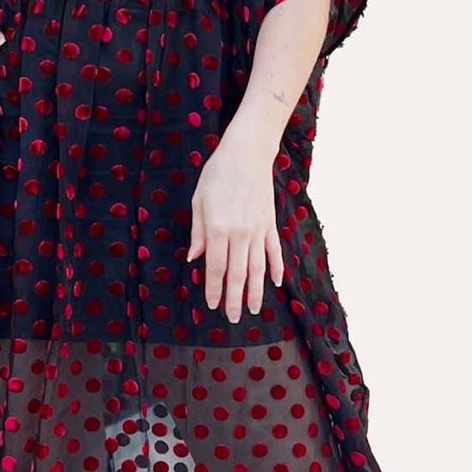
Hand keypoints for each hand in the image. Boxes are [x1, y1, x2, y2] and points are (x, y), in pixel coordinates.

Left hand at [187, 133, 284, 320]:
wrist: (247, 153)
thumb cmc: (217, 175)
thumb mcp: (199, 201)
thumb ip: (198, 232)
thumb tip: (194, 258)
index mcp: (218, 229)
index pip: (215, 268)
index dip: (213, 288)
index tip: (211, 305)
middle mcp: (240, 234)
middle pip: (237, 274)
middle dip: (234, 299)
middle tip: (233, 318)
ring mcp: (258, 230)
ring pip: (258, 268)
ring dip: (256, 291)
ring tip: (254, 309)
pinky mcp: (270, 224)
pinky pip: (274, 251)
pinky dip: (276, 268)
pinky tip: (276, 283)